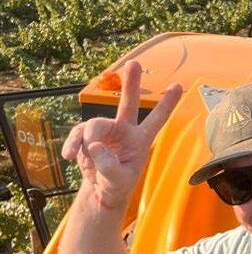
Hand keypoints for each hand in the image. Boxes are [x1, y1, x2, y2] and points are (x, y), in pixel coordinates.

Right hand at [62, 61, 182, 208]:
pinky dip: (72, 144)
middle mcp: (125, 131)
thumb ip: (108, 165)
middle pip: (129, 103)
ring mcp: (106, 131)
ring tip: (83, 156)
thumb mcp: (117, 180)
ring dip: (85, 140)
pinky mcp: (88, 135)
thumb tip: (95, 144)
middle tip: (134, 63)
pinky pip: (78, 133)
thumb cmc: (117, 184)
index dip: (167, 103)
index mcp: (141, 140)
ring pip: (94, 124)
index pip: (156, 120)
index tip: (180, 85)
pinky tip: (69, 156)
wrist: (101, 189)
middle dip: (131, 84)